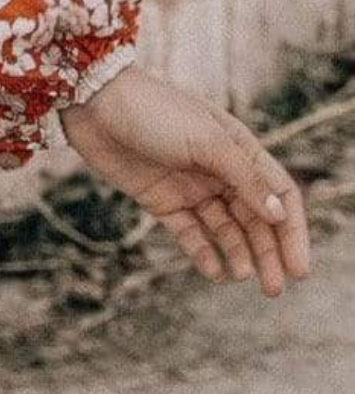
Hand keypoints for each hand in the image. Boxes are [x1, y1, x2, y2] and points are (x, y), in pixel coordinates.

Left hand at [59, 64, 310, 297]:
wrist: (94, 103)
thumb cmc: (154, 111)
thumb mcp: (206, 141)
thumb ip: (244, 177)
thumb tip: (279, 213)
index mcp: (238, 149)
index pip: (278, 194)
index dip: (292, 231)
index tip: (298, 268)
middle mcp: (219, 169)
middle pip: (254, 218)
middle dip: (268, 252)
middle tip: (274, 289)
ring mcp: (190, 186)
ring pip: (225, 228)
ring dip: (239, 253)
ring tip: (246, 277)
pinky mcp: (161, 199)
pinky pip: (189, 232)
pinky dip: (203, 252)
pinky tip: (215, 271)